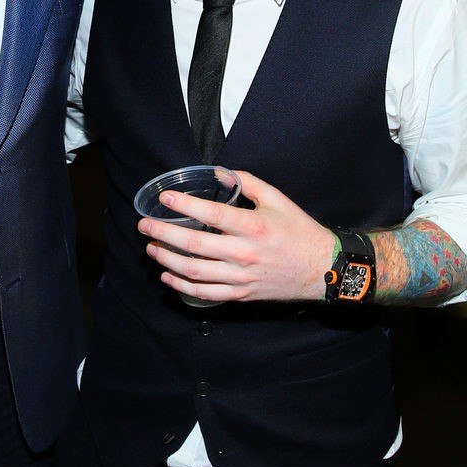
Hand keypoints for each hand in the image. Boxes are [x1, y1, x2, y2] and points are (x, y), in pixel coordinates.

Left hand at [138, 170, 335, 305]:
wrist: (322, 269)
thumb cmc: (299, 232)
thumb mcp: (278, 200)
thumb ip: (249, 183)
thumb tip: (221, 173)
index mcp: (252, 226)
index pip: (210, 214)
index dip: (183, 205)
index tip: (164, 198)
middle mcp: (243, 253)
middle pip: (193, 244)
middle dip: (163, 234)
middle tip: (145, 226)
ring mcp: (240, 277)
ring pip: (193, 271)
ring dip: (167, 259)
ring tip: (152, 249)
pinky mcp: (241, 294)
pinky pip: (204, 293)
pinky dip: (181, 285)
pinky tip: (168, 275)